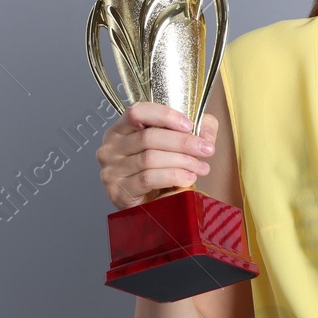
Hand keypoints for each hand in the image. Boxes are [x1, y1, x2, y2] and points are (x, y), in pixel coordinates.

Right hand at [95, 101, 216, 210]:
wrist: (149, 205)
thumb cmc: (160, 171)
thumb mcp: (177, 145)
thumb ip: (195, 130)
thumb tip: (206, 130)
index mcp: (120, 130)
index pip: (137, 112)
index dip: (165, 115)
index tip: (189, 126)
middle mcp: (111, 148)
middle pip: (148, 137)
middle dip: (183, 142)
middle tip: (206, 150)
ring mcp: (111, 170)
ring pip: (150, 158)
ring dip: (181, 161)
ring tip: (201, 167)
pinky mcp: (118, 191)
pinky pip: (148, 179)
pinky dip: (172, 177)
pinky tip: (188, 178)